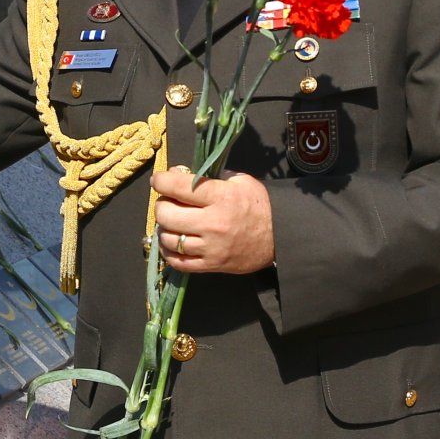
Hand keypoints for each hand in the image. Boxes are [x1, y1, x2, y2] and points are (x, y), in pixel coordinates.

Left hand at [151, 167, 274, 274]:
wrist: (281, 237)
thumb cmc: (258, 205)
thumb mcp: (239, 181)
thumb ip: (208, 176)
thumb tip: (177, 173)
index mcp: (220, 197)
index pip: (177, 186)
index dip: (161, 181)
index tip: (158, 180)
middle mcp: (213, 223)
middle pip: (166, 214)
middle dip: (162, 205)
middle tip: (168, 202)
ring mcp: (211, 247)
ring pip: (168, 239)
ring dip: (164, 228)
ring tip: (172, 223)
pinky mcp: (211, 265)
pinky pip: (178, 262)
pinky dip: (169, 252)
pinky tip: (173, 242)